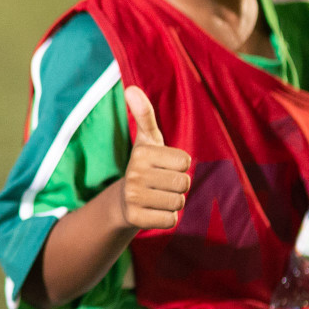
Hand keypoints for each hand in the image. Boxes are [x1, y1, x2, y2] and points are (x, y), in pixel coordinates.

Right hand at [119, 86, 191, 229]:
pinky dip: (166, 218)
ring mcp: (133, 198)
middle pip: (184, 183)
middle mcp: (134, 175)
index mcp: (141, 153)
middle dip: (178, 186)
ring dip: (173, 202)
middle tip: (161, 184)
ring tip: (157, 197)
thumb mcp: (147, 140)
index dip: (179, 166)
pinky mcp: (135, 219)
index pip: (185, 163)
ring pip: (179, 202)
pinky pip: (170, 220)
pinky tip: (153, 211)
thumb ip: (144, 114)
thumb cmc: (145, 166)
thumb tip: (131, 88)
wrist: (122, 201)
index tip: (163, 167)